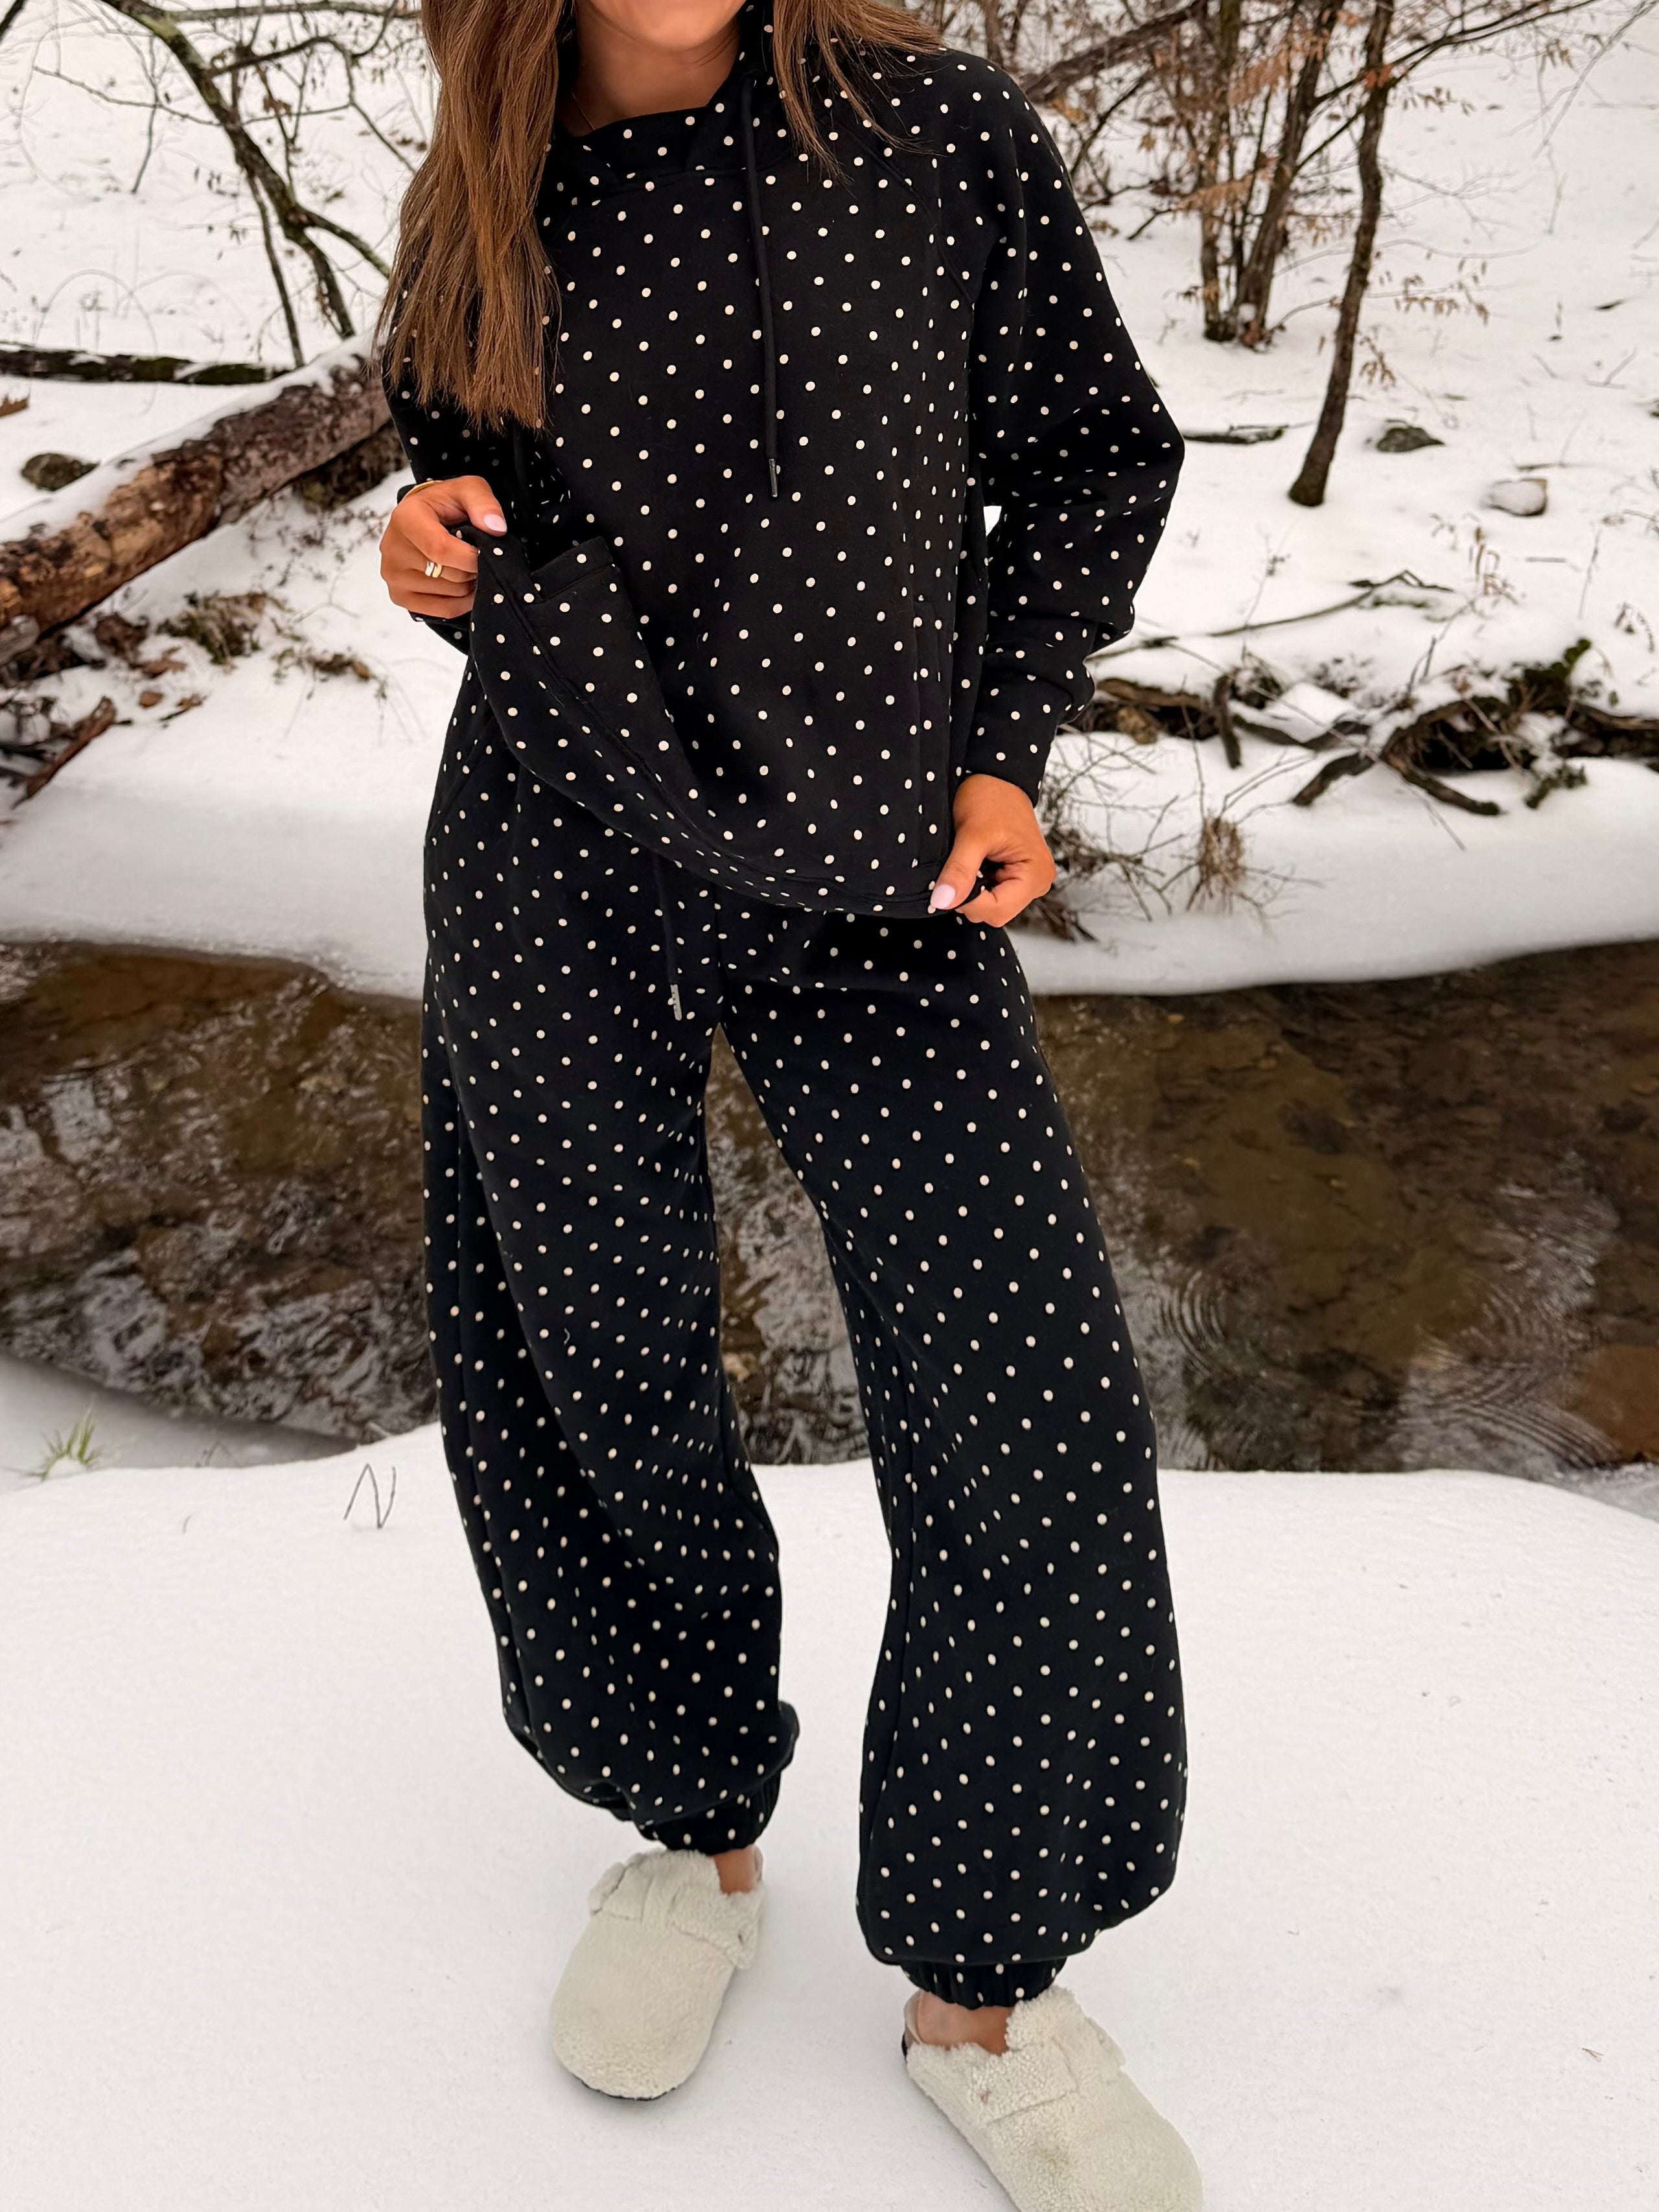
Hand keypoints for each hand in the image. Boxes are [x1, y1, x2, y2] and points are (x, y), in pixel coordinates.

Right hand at [379, 476, 505, 619]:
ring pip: (449, 594)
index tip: (486, 552)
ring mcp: (393, 576)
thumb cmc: (445, 504)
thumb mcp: (466, 489)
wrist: (423, 516)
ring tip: (467, 566)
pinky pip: (442, 610)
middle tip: (477, 556)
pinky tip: (464, 585)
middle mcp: (392, 549)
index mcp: (405, 518)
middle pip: (449, 575)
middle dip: (473, 569)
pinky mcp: (399, 596)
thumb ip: (483, 503)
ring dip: (468, 584)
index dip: (472, 557)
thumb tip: (496, 528)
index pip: (441, 550)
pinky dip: (461, 602)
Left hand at [928, 773, 1055, 926]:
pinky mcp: (1015, 877)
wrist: (996, 777)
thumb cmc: (991, 797)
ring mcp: (1027, 882)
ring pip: (990, 906)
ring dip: (972, 890)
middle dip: (970, 897)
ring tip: (969, 860)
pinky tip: (974, 864)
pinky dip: (976, 884)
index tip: (948, 883)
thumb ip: (959, 871)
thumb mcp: (971, 834)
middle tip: (960, 865)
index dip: (967, 902)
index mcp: (1035, 875)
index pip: (996, 911)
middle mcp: (1037, 883)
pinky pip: (991, 895)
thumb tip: (943, 902)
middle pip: (994, 913)